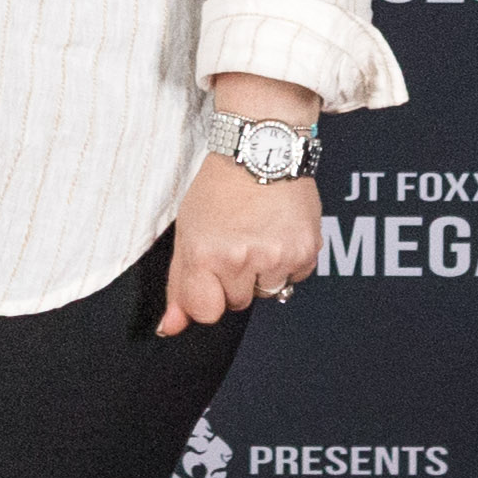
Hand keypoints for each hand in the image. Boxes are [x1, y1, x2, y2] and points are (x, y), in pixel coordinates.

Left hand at [157, 152, 323, 336]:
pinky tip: (278, 233)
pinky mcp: (306, 250)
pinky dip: (288, 262)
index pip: (205, 313)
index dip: (206, 295)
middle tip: (235, 241)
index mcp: (205, 254)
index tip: (209, 273)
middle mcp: (242, 258)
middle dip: (235, 280)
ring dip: (262, 273)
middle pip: (238, 303)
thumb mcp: (187, 231)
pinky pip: (295, 278)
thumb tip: (170, 328)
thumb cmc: (219, 188)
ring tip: (257, 235)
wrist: (260, 150)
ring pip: (268, 293)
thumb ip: (179, 283)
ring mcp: (277, 255)